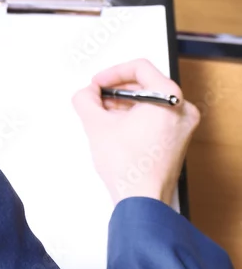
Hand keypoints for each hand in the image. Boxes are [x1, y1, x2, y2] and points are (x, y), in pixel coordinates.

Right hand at [72, 59, 199, 205]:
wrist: (142, 201)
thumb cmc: (129, 167)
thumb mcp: (96, 124)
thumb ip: (85, 99)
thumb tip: (86, 93)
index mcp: (169, 98)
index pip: (140, 67)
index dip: (112, 73)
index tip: (97, 85)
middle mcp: (183, 109)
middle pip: (146, 83)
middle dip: (117, 90)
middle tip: (97, 99)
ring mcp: (183, 125)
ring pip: (150, 100)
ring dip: (124, 103)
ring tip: (104, 115)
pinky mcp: (178, 139)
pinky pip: (156, 116)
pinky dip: (136, 116)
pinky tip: (117, 128)